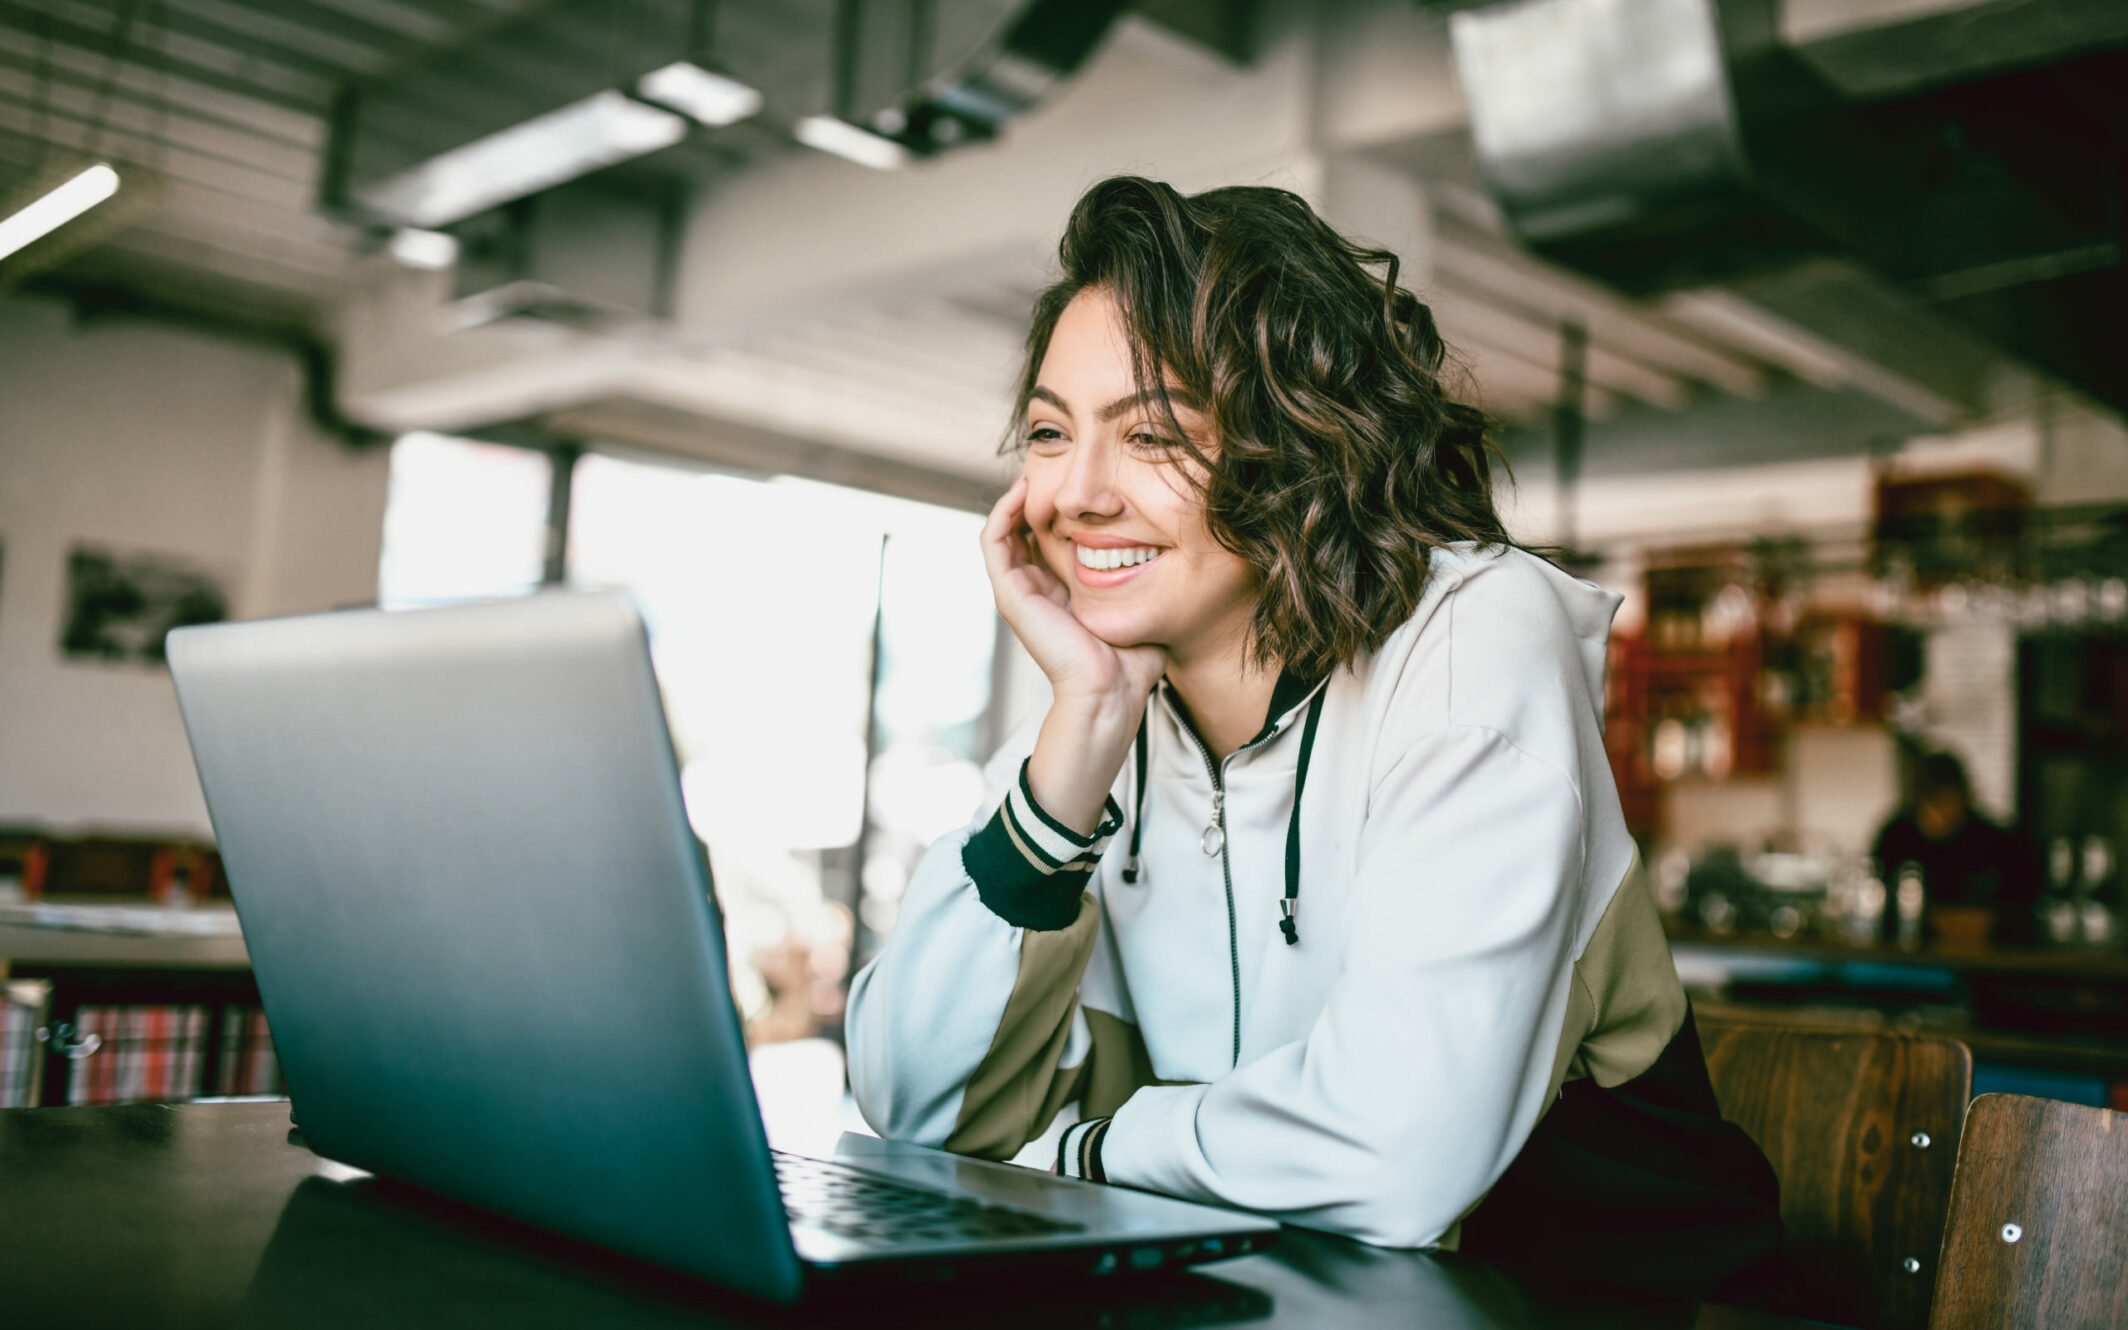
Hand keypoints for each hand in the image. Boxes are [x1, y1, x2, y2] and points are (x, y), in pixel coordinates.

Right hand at [981, 478, 1164, 833]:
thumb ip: (1146, 575)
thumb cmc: (1132, 659)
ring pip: (1004, 530)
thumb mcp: (1141, 602)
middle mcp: (1037, 589)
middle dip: (1038, 496)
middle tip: (1057, 466)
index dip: (1061, 506)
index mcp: (1064, 592)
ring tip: (1035, 472)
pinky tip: (1023, 490)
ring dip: (1015, 498)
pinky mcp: (1011, 594)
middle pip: (1025, 529)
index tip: (1084, 481)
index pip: (1051, 538)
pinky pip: (994, 541)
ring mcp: (1020, 591)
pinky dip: (1003, 512)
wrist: (1111, 692)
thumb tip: (1173, 542)